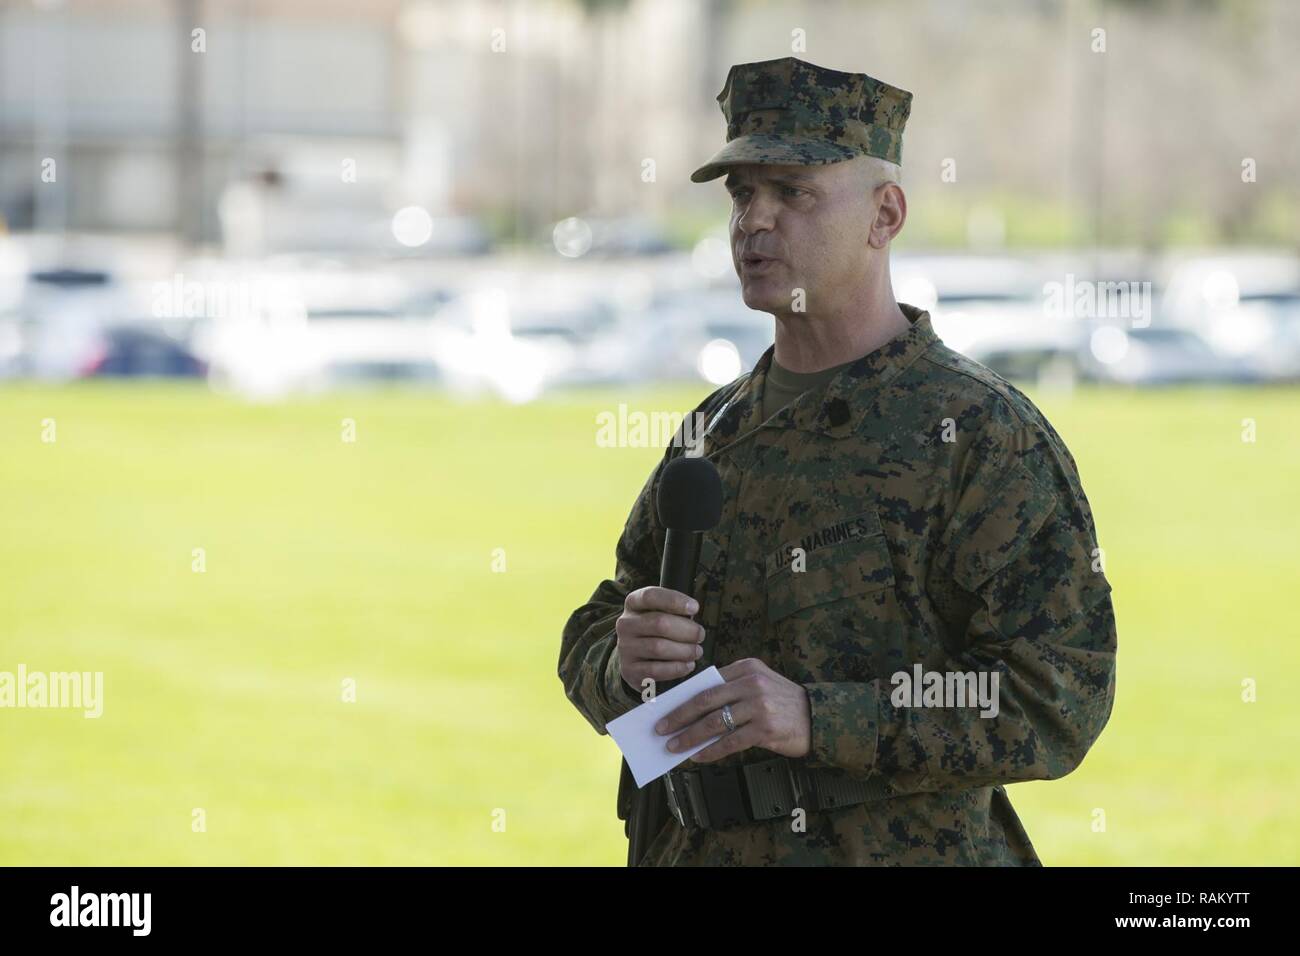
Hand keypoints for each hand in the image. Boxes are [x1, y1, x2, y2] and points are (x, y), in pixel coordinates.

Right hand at [616, 586, 705, 697]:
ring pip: (659, 647)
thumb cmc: (655, 631)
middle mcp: (625, 624)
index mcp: (633, 604)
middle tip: (700, 635)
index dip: (674, 600)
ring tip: (696, 651)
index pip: (650, 596)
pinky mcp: (629, 669)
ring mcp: (625, 648)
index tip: (695, 607)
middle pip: (659, 623)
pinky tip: (688, 665)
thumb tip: (692, 612)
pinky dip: (676, 668)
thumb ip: (673, 610)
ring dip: (684, 650)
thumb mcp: (660, 613)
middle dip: (687, 630)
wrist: (637, 660)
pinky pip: (656, 670)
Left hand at [652, 658, 810, 762]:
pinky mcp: (765, 729)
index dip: (683, 698)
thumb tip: (691, 710)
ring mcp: (759, 706)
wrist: (818, 718)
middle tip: (661, 729)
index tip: (665, 710)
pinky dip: (710, 750)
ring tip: (674, 746)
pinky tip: (697, 756)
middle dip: (679, 716)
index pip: (707, 683)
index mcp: (747, 667)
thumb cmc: (783, 703)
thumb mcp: (759, 684)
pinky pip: (730, 742)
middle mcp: (752, 683)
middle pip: (705, 701)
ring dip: (690, 736)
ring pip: (715, 723)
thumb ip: (731, 690)